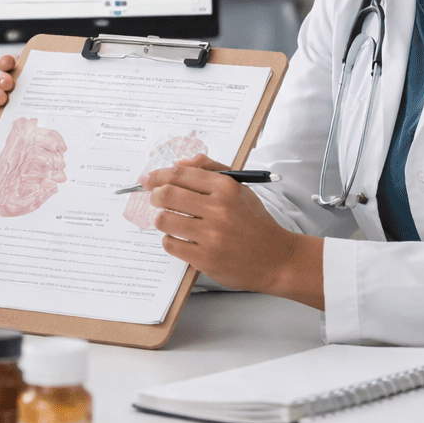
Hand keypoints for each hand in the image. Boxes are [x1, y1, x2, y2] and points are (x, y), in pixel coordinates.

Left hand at [144, 154, 325, 309]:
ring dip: (162, 219)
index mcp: (226, 188)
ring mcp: (211, 236)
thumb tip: (178, 163)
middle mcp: (218, 209)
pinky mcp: (205, 259)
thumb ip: (210, 170)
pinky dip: (171, 240)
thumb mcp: (240, 188)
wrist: (277, 259)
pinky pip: (170, 244)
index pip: (180, 175)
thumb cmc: (255, 221)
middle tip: (156, 199)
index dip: (158, 175)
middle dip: (155, 196)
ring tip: (171, 221)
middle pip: (167, 195)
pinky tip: (182, 239)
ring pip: (164, 220)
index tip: (147, 179)